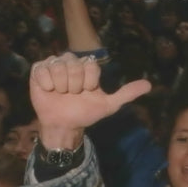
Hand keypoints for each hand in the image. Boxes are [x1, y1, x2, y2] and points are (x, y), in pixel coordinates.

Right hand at [30, 53, 150, 145]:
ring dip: (60, 86)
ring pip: (58, 67)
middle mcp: (71, 62)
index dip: (89, 82)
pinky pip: (42, 69)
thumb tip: (149, 85)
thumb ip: (127, 93)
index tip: (87, 92)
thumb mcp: (109, 105)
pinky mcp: (38, 69)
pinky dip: (46, 84)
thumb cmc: (85, 113)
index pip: (90, 65)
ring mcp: (54, 64)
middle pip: (74, 65)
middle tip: (72, 94)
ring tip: (60, 93)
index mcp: (87, 67)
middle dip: (74, 85)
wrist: (64, 124)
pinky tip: (48, 90)